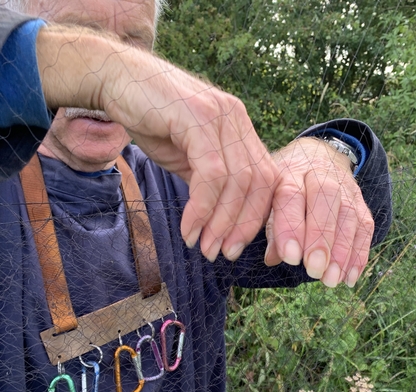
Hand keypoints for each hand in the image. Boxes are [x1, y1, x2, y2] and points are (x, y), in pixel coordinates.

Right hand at [36, 26, 277, 261]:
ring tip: (203, 246)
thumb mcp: (186, 156)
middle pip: (259, 183)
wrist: (116, 79)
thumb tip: (218, 218)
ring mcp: (220, 115)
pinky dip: (202, 208)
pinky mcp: (198, 117)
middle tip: (220, 253)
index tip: (234, 246)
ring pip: (237, 182)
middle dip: (241, 226)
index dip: (255, 218)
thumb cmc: (150, 118)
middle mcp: (237, 119)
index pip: (266, 180)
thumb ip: (207, 181)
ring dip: (220, 223)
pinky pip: (211, 173)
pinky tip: (189, 228)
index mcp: (240, 128)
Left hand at [265, 137, 373, 287]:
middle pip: (326, 199)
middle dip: (321, 238)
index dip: (291, 227)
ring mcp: (345, 187)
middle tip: (315, 270)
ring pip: (349, 214)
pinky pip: (365, 227)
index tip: (291, 257)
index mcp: (290, 173)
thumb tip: (273, 258)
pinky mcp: (361, 201)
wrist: (317, 156)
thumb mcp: (269, 198)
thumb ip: (270, 226)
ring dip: (342, 252)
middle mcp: (319, 175)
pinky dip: (359, 254)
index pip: (291, 195)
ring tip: (331, 280)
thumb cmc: (284, 186)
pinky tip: (349, 277)